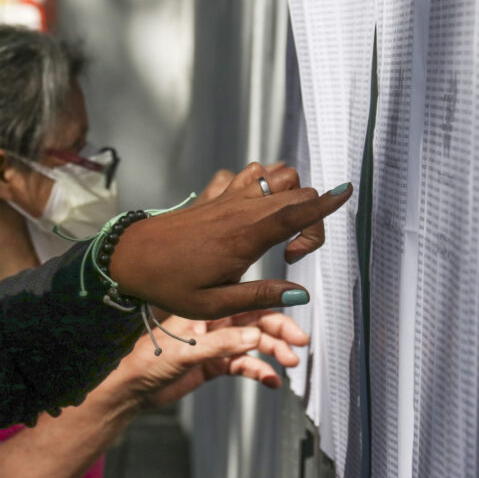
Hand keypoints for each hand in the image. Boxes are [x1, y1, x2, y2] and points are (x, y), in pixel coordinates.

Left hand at [98, 310, 309, 409]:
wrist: (131, 387)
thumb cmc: (147, 360)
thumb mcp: (185, 350)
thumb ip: (221, 344)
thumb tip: (257, 336)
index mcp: (205, 309)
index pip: (247, 305)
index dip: (274, 312)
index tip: (296, 321)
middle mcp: (214, 322)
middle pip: (256, 323)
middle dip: (279, 334)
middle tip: (298, 347)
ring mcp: (215, 342)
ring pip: (253, 343)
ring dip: (272, 352)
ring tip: (288, 365)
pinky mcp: (213, 363)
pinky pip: (243, 364)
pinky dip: (258, 371)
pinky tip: (270, 381)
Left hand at [109, 162, 351, 318]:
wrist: (130, 257)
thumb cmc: (170, 285)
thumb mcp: (216, 304)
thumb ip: (261, 296)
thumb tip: (301, 293)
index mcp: (246, 236)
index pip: (297, 211)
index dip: (326, 202)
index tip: (348, 191)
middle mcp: (241, 210)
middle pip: (296, 192)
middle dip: (310, 217)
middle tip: (289, 254)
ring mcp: (228, 198)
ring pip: (275, 174)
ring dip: (288, 193)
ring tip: (276, 228)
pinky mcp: (215, 194)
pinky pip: (248, 173)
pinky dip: (260, 182)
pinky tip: (251, 209)